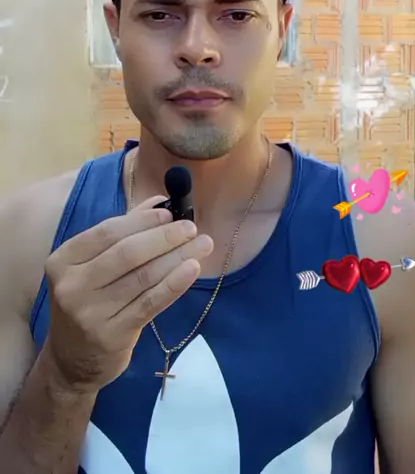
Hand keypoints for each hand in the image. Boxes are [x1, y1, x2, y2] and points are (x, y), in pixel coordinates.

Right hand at [43, 195, 212, 392]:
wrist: (71, 362)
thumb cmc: (88, 302)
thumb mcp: (93, 266)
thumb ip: (124, 231)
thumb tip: (161, 201)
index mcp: (63, 260)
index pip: (108, 232)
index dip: (142, 221)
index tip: (171, 213)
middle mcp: (72, 286)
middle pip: (127, 253)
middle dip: (164, 237)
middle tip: (192, 228)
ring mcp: (90, 313)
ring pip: (143, 277)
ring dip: (177, 257)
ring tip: (203, 245)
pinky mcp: (112, 335)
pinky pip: (150, 303)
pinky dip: (174, 283)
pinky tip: (192, 268)